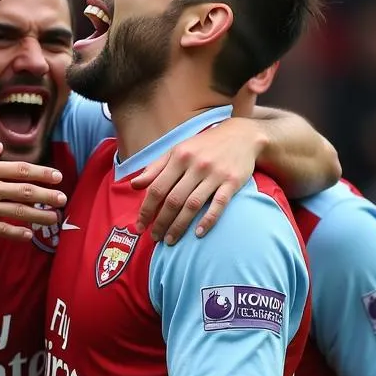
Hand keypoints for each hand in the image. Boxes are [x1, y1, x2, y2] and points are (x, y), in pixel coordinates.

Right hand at [0, 144, 65, 240]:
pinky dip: (18, 233)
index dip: (43, 173)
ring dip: (40, 215)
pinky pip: (2, 230)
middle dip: (48, 195)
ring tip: (54, 218)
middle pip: (26, 191)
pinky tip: (29, 236)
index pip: (21, 170)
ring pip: (19, 212)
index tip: (57, 176)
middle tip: (63, 199)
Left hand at [130, 118, 263, 242]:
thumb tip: (134, 185)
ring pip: (193, 205)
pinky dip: (208, 220)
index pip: (157, 188)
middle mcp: (195, 165)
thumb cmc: (203, 146)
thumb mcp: (177, 150)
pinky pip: (219, 204)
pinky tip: (198, 234)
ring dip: (179, 225)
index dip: (146, 209)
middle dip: (161, 222)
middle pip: (173, 200)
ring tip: (170, 240)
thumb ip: (155, 168)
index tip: (139, 225)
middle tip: (154, 237)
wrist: (241, 135)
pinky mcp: (232, 181)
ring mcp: (215, 174)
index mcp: (179, 157)